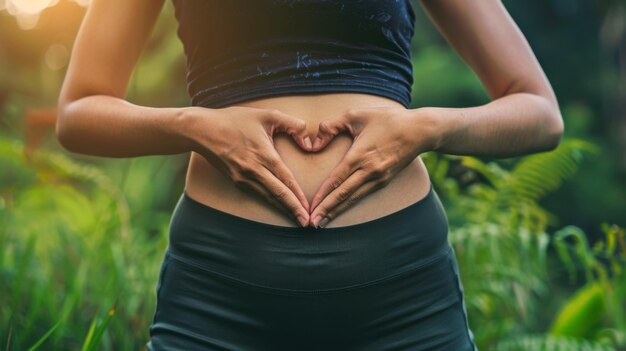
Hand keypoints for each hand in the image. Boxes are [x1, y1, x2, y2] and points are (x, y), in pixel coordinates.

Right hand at [187, 106, 313, 226]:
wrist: (202, 130)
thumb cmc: (234, 120)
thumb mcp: (267, 115)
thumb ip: (292, 124)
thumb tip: (310, 142)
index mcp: (263, 155)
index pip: (285, 180)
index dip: (298, 196)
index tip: (309, 208)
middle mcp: (253, 170)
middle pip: (278, 194)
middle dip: (294, 210)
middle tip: (308, 224)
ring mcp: (243, 178)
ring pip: (268, 197)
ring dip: (283, 209)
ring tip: (297, 220)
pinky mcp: (236, 181)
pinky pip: (257, 194)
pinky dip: (270, 202)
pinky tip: (279, 207)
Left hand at [308, 106, 436, 227]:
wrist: (419, 131)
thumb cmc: (387, 119)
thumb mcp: (356, 115)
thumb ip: (331, 126)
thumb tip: (313, 144)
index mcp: (360, 155)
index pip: (337, 179)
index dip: (322, 194)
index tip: (310, 207)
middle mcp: (369, 171)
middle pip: (343, 194)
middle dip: (326, 209)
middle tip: (312, 223)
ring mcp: (378, 178)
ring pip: (353, 199)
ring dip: (336, 211)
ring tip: (322, 223)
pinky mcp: (384, 181)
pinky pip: (363, 195)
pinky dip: (349, 205)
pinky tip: (340, 210)